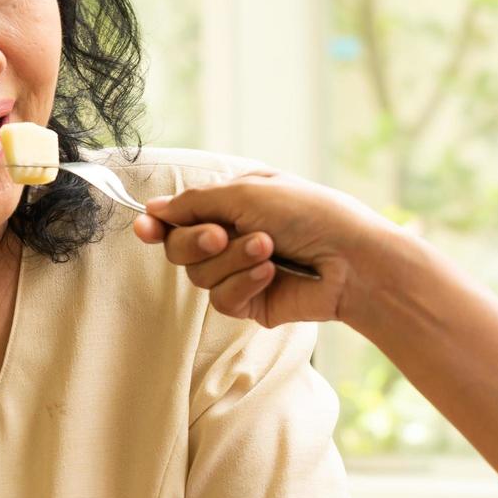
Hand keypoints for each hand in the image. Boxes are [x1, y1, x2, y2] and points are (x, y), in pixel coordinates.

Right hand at [133, 171, 399, 328]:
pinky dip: (243, 283)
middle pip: (179, 248)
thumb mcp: (248, 193)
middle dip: (195, 240)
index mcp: (231, 205)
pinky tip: (270, 273)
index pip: (179, 217)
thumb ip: (196, 203)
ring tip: (267, 248)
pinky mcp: (251, 304)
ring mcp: (240, 273)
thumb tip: (153, 210)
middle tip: (222, 234)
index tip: (144, 227)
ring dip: (231, 259)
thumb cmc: (310, 213)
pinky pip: (222, 300)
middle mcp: (231, 238)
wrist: (353, 258)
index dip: (157, 224)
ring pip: (199, 276)